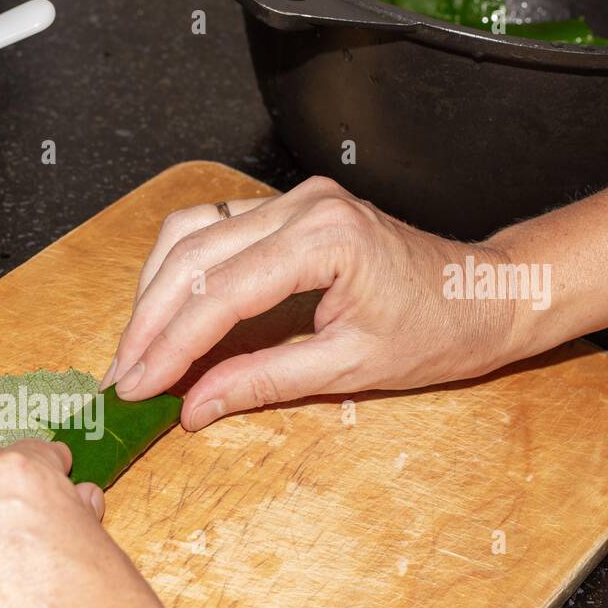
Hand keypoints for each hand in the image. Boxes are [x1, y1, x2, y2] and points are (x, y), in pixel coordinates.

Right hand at [100, 176, 518, 429]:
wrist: (485, 295)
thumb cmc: (438, 330)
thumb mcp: (349, 369)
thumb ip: (262, 381)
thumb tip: (193, 406)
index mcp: (325, 239)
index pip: (220, 296)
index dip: (170, 347)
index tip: (136, 387)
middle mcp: (302, 206)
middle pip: (191, 258)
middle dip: (147, 324)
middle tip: (122, 377)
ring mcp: (292, 201)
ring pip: (189, 235)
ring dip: (153, 293)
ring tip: (136, 350)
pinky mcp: (286, 211)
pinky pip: (210, 231)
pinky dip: (178, 274)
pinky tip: (164, 312)